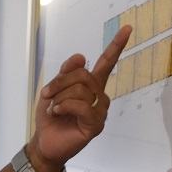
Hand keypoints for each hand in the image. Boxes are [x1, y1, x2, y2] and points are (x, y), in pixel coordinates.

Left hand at [30, 24, 131, 171]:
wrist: (45, 142)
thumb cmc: (51, 117)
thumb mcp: (53, 90)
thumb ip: (66, 73)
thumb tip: (81, 57)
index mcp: (91, 86)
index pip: (106, 63)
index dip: (116, 46)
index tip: (127, 28)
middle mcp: (99, 97)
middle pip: (83, 75)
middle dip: (60, 82)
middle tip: (46, 94)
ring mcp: (100, 111)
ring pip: (81, 90)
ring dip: (60, 97)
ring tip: (53, 107)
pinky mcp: (96, 124)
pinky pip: (81, 105)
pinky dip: (64, 106)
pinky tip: (57, 112)